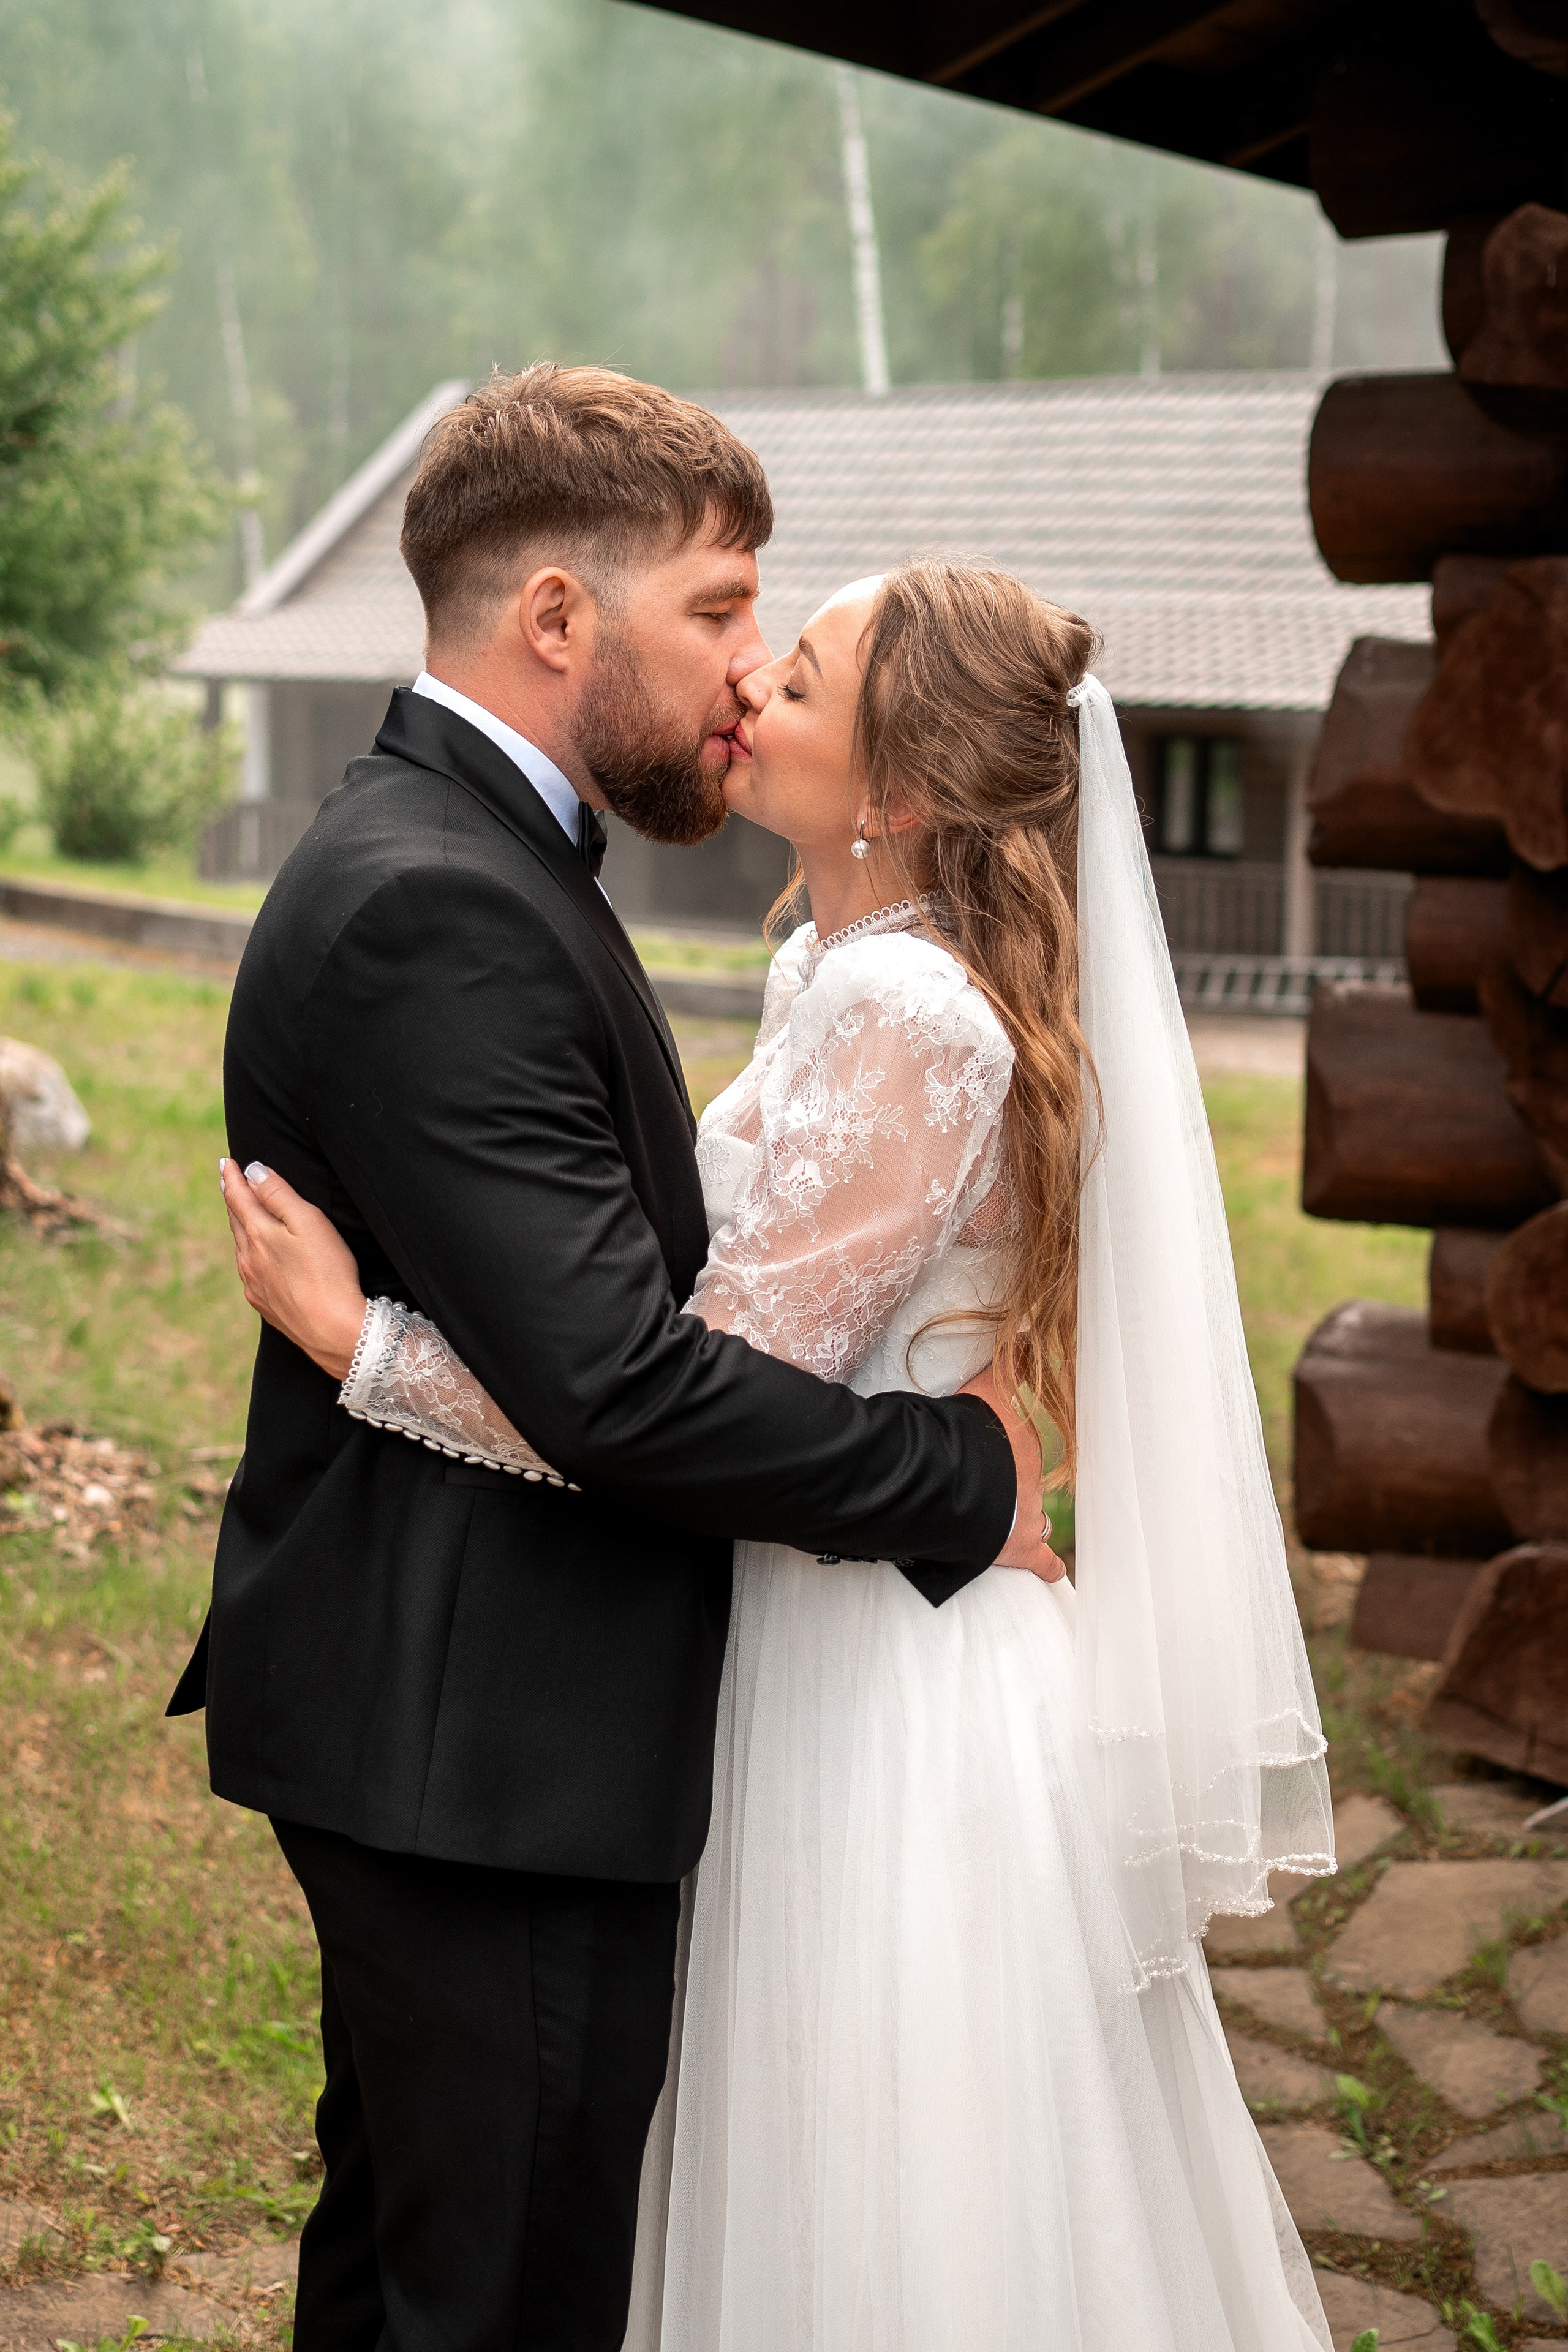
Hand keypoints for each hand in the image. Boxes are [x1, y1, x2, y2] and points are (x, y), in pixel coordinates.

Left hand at [220, 1158, 367, 1381]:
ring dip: (239, 1228)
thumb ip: (278, 1194)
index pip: (239, 1198)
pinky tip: (254, 1259)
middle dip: (233, 1200)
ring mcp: (254, 1284)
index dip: (232, 1178)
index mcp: (258, 1234)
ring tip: (240, 1216)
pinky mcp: (265, 1305)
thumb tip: (252, 1172)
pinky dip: (248, 1256)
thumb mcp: (308, 1222)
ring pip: (241, 1248)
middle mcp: (248, 1259)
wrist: (333, 1331)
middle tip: (229, 1183)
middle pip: (236, 1222)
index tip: (226, 1163)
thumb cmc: (327, 1272)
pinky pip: (249, 1273)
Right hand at [958, 1365, 1066, 1582]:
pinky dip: (1048, 1567)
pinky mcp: (1018, 1548)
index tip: (1005, 1454)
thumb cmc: (966, 1430)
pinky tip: (1055, 1572)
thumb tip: (1027, 1328)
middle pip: (1030, 1485)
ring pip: (1037, 1519)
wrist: (957, 1475)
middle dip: (1019, 1488)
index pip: (1022, 1450)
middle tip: (1006, 1489)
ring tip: (1022, 1525)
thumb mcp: (986, 1390)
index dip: (1011, 1452)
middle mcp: (1032, 1481)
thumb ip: (1006, 1363)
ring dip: (1029, 1521)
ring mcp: (1028, 1516)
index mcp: (1021, 1446)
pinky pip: (1041, 1560)